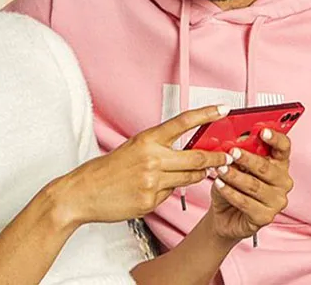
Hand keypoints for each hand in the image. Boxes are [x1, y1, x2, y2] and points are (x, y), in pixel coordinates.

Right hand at [56, 105, 231, 225]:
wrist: (81, 193)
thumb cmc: (105, 170)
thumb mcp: (131, 150)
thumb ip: (157, 150)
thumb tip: (185, 156)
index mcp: (146, 140)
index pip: (182, 123)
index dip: (206, 114)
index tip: (223, 109)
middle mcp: (152, 159)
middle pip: (197, 158)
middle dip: (217, 159)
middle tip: (228, 157)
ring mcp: (152, 182)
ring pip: (190, 179)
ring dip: (196, 176)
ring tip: (190, 174)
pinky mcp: (151, 201)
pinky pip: (171, 194)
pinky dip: (168, 191)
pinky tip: (152, 190)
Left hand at [207, 128, 292, 240]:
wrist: (225, 214)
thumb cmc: (232, 184)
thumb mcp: (234, 164)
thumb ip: (238, 153)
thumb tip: (232, 141)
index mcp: (278, 163)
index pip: (283, 148)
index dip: (275, 139)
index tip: (263, 131)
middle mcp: (282, 182)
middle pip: (267, 167)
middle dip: (248, 159)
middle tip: (232, 152)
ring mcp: (276, 201)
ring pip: (254, 186)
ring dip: (235, 176)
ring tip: (220, 168)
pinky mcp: (265, 217)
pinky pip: (246, 203)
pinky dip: (230, 192)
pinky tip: (219, 184)